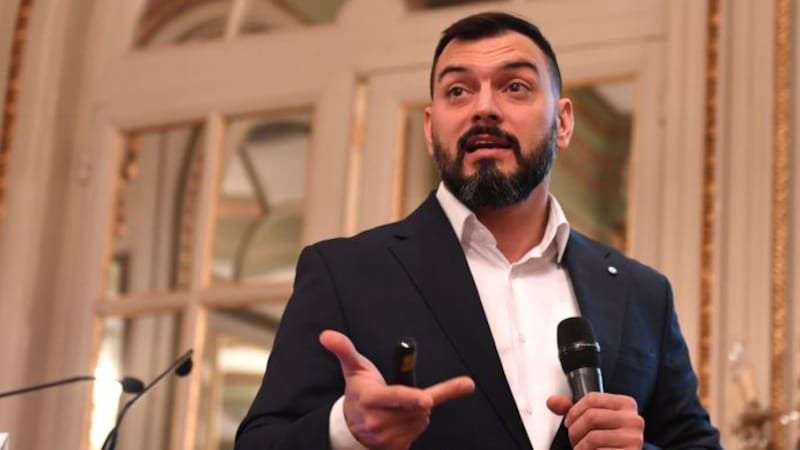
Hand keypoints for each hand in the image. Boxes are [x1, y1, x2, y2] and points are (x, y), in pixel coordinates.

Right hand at [320, 330, 474, 449]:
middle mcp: (376, 421)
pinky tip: (405, 419)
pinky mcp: (392, 448)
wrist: (351, 425)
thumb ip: (344, 349)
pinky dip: (417, 424)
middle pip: (415, 409)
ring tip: (402, 406)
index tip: (427, 398)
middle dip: (419, 399)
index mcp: (369, 398)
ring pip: (420, 421)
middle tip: (408, 394)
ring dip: (418, 412)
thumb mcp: (353, 367)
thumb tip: (327, 335)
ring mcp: (384, 438)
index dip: (411, 398)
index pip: (394, 397)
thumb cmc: (359, 390)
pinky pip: (417, 434)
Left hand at [547, 392, 643, 449]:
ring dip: (580, 447)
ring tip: (582, 449)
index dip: (574, 411)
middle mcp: (634, 420)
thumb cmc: (607, 440)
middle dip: (575, 431)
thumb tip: (553, 402)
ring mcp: (634, 439)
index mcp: (626, 404)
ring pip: (593, 437)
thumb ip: (573, 410)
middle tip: (575, 440)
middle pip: (591, 416)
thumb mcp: (592, 420)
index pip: (592, 398)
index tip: (570, 422)